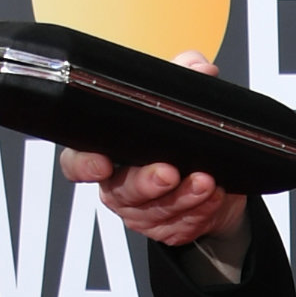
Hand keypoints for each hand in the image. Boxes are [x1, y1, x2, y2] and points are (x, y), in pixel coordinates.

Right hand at [58, 52, 251, 263]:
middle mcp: (120, 185)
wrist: (217, 179)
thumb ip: (182, 79)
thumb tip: (196, 67)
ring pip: (157, 210)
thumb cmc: (182, 138)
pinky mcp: (170, 229)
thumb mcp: (178, 105)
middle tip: (168, 170)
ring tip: (205, 180)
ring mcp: (144, 211)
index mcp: (110, 152)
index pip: (78, 162)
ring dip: (184, 196)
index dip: (84, 164)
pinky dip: (202, 210)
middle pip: (122, 190)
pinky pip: (183, 225)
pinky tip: (215, 195)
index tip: (102, 162)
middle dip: (146, 182)